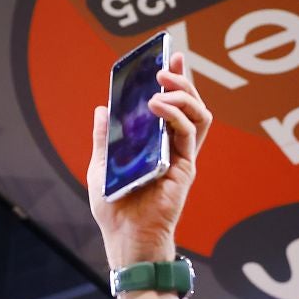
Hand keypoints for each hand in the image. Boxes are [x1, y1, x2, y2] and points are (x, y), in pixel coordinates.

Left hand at [88, 52, 212, 267]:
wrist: (125, 239)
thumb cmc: (115, 209)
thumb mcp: (101, 167)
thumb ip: (105, 139)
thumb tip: (102, 109)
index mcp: (155, 145)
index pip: (170, 107)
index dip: (173, 82)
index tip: (168, 58)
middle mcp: (172, 148)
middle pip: (189, 105)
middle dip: (182, 80)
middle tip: (168, 66)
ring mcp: (181, 156)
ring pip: (197, 114)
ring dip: (184, 94)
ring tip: (163, 86)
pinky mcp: (185, 166)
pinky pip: (189, 132)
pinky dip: (176, 114)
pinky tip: (158, 106)